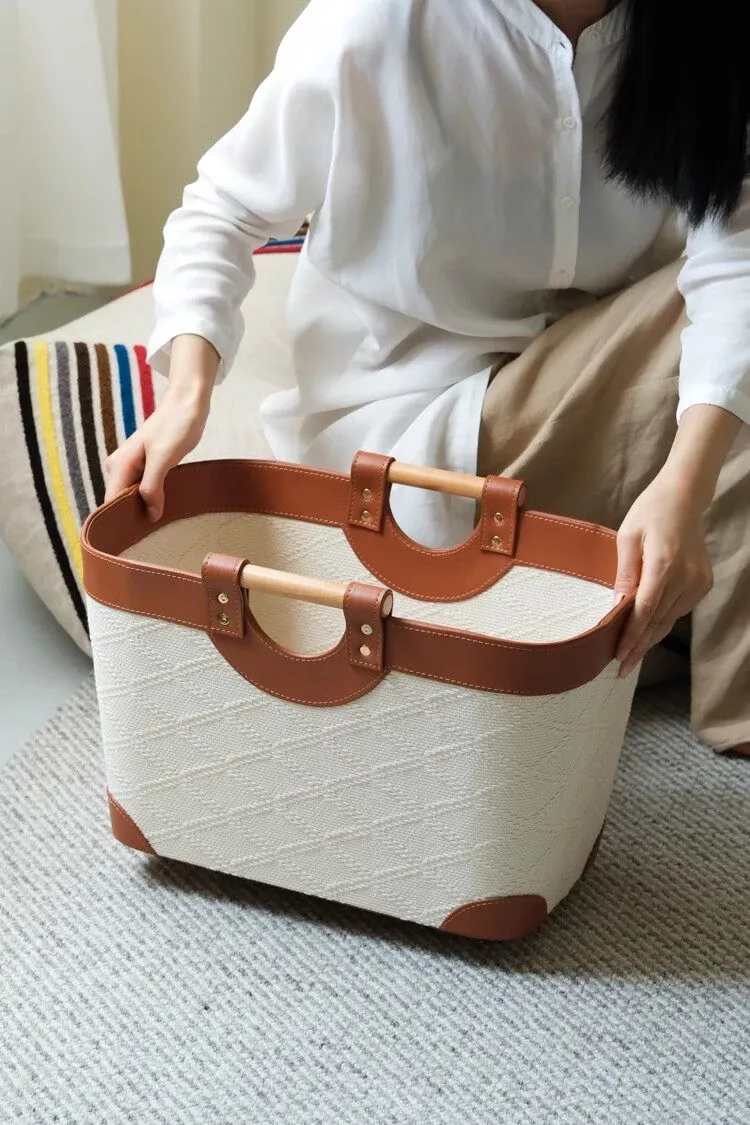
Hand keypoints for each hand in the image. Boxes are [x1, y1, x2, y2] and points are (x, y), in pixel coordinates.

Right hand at [104, 335, 218, 519]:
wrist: (187, 403)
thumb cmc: (176, 425)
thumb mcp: (164, 458)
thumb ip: (152, 486)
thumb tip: (150, 514)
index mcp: (119, 465)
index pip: (110, 503)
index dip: (121, 520)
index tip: (135, 536)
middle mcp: (120, 467)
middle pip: (121, 502)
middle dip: (134, 516)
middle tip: (153, 531)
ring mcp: (133, 467)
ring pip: (133, 497)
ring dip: (145, 508)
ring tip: (159, 521)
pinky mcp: (147, 467)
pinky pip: (144, 490)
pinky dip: (153, 499)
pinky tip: (164, 507)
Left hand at [614, 473, 712, 677]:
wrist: (684, 497)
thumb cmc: (650, 512)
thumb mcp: (628, 537)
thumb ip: (624, 573)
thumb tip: (617, 606)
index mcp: (664, 565)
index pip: (645, 611)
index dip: (632, 637)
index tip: (619, 657)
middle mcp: (686, 577)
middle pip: (658, 621)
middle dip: (639, 646)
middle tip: (621, 668)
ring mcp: (699, 581)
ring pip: (670, 619)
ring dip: (650, 637)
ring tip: (631, 655)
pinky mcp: (704, 582)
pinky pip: (679, 609)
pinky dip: (663, 621)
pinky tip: (648, 632)